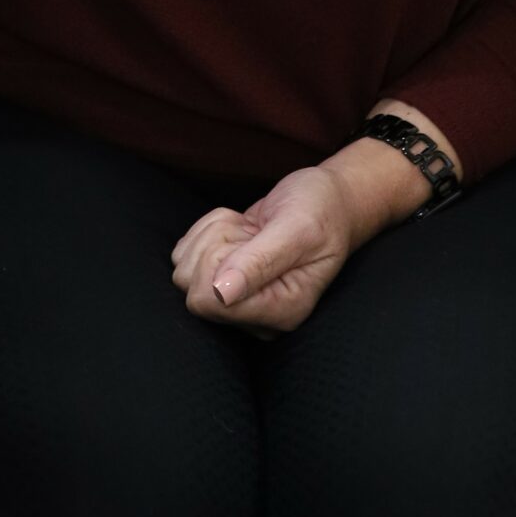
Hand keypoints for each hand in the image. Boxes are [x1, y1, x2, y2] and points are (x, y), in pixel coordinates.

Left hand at [170, 112, 450, 335]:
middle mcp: (256, 315)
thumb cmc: (321, 211)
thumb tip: (220, 295)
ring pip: (185, 268)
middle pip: (191, 285)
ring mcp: (238, 300)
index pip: (209, 303)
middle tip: (254, 231)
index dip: (218, 261)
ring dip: (214, 235)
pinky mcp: (222, 281)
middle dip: (216, 244)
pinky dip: (209, 231)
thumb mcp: (297, 229)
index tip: (250, 239)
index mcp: (281, 311)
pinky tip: (242, 231)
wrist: (330, 201)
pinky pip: (186, 255)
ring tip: (252, 230)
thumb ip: (259, 262)